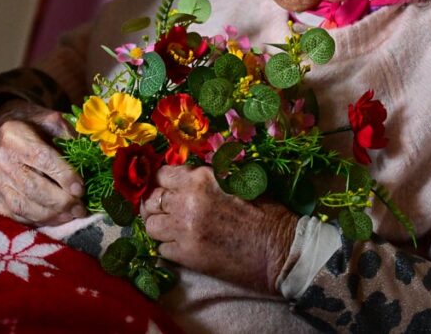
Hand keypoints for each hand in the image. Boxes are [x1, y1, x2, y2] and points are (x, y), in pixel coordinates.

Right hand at [0, 100, 85, 226]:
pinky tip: (56, 219)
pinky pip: (15, 215)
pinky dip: (37, 220)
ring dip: (51, 215)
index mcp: (13, 134)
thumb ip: (67, 132)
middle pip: (32, 186)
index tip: (81, 188)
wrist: (0, 128)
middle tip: (81, 208)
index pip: (41, 158)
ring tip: (72, 215)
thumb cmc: (31, 122)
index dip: (63, 175)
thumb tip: (87, 154)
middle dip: (60, 201)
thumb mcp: (49, 118)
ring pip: (22, 205)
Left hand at [142, 166, 297, 293]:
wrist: (280, 250)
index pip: (162, 175)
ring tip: (172, 229)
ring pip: (150, 225)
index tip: (167, 190)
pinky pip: (161, 248)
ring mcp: (183, 229)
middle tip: (166, 211)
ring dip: (159, 226)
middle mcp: (186, 200)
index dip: (163, 183)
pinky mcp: (185, 255)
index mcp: (201, 178)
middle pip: (151, 200)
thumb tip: (187, 178)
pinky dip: (168, 247)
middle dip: (156, 204)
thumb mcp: (239, 182)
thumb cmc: (267, 213)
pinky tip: (182, 246)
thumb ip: (208, 178)